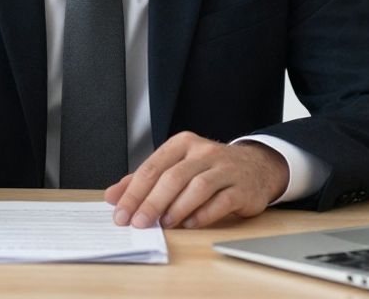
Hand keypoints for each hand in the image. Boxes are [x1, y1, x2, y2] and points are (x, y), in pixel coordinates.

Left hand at [105, 132, 287, 228]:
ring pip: (197, 187)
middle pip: (172, 177)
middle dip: (152, 202)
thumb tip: (112, 196)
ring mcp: (225, 168)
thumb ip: (144, 180)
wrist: (256, 166)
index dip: (134, 192)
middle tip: (139, 223)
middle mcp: (203, 152)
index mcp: (182, 144)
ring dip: (177, 208)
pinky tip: (190, 224)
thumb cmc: (208, 169)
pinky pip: (220, 201)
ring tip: (164, 224)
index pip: (152, 167)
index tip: (121, 213)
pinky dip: (203, 215)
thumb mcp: (176, 166)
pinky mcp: (241, 188)